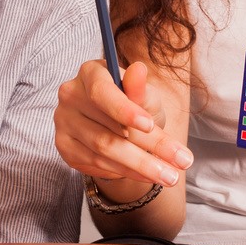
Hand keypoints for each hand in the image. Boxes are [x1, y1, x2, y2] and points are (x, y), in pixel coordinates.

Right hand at [54, 59, 191, 193]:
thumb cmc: (136, 103)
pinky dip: (125, 172)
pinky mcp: (65, 147)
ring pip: (104, 150)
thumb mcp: (145, 96)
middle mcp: (71, 96)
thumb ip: (140, 89)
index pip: (101, 91)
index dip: (124, 109)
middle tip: (181, 162)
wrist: (122, 125)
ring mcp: (64, 122)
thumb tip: (139, 69)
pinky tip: (146, 174)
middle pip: (108, 129)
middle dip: (149, 148)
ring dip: (141, 166)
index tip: (149, 125)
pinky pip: (96, 164)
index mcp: (90, 73)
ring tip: (171, 175)